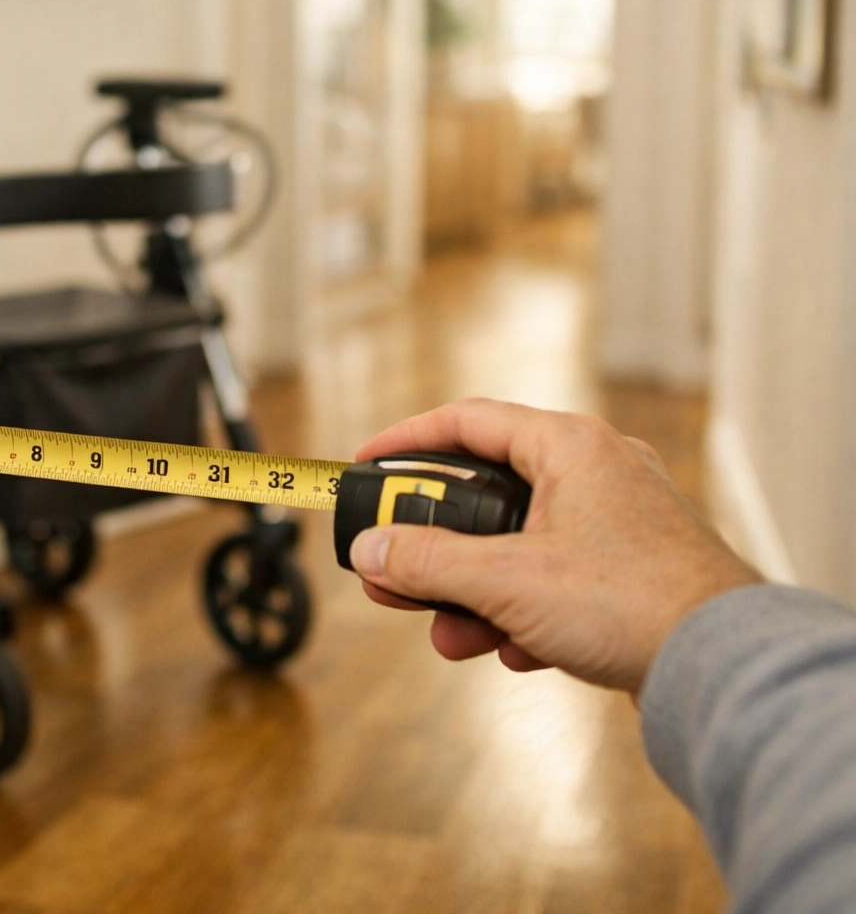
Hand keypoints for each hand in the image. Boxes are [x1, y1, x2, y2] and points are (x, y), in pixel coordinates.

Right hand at [348, 399, 761, 692]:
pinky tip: (516, 650)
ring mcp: (616, 524)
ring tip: (450, 635)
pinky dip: (522, 612)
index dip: (407, 442)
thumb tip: (371, 548)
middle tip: (390, 571)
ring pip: (517, 547)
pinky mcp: (629, 572)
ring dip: (472, 593)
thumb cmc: (634, 603)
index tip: (366, 467)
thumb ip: (428, 561)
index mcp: (570, 447)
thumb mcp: (507, 580)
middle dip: (434, 546)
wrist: (727, 670)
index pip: (468, 422)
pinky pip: (553, 581)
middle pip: (486, 495)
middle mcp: (596, 472)